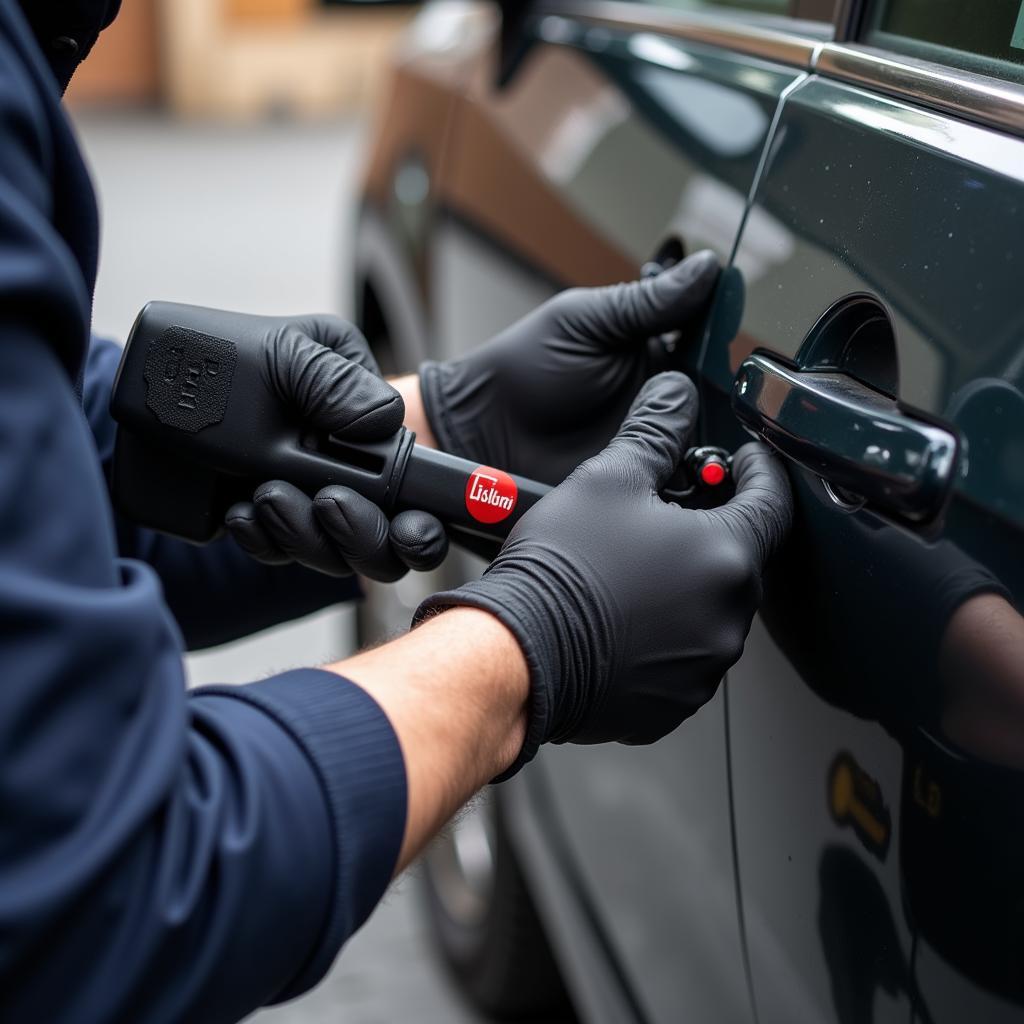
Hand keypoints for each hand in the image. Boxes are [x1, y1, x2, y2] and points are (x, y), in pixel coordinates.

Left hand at [223, 313, 447, 579]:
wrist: (166, 372)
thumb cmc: (243, 349)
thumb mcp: (295, 349)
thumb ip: (338, 382)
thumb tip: (378, 422)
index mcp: (378, 437)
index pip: (424, 499)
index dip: (424, 526)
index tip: (409, 526)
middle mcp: (353, 479)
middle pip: (382, 547)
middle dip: (360, 534)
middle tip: (328, 501)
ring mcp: (309, 504)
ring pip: (331, 556)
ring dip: (307, 537)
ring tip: (268, 498)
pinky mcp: (269, 521)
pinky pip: (277, 551)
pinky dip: (263, 540)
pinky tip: (241, 515)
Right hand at [415, 372, 792, 774]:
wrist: (516, 654)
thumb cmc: (561, 568)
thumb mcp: (609, 479)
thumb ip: (655, 433)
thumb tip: (675, 394)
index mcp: (726, 558)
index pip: (773, 502)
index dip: (759, 471)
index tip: (744, 461)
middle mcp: (728, 619)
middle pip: (739, 558)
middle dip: (711, 529)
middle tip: (667, 513)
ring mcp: (703, 668)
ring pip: (710, 609)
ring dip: (686, 585)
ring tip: (633, 568)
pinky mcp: (674, 703)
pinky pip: (684, 657)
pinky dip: (665, 634)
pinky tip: (622, 616)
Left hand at [418, 251, 719, 483]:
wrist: (480, 430)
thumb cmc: (523, 367)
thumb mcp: (585, 322)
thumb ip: (647, 302)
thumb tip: (709, 265)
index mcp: (653, 355)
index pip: (709, 346)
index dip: (729, 347)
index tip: (740, 350)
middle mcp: (661, 401)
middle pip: (721, 403)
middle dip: (734, 405)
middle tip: (739, 406)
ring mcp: (653, 445)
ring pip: (709, 447)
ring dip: (719, 446)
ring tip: (726, 444)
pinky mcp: (638, 483)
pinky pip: (679, 486)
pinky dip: (694, 482)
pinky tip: (701, 476)